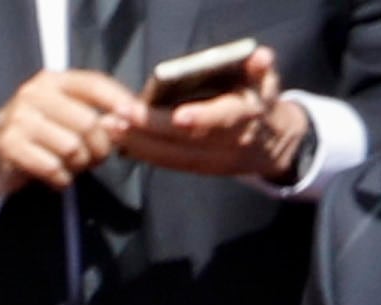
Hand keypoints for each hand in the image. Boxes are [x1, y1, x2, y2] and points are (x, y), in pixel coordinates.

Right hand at [0, 67, 142, 202]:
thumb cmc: (35, 134)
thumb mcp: (64, 116)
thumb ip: (95, 116)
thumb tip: (126, 122)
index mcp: (52, 80)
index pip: (94, 83)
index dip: (120, 101)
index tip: (138, 119)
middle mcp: (34, 94)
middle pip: (87, 122)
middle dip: (100, 146)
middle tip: (97, 158)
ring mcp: (19, 120)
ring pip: (72, 147)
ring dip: (81, 165)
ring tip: (74, 167)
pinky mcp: (10, 147)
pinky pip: (53, 167)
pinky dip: (62, 179)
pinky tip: (58, 179)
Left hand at [116, 47, 310, 183]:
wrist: (270, 144)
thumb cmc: (259, 100)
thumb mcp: (266, 82)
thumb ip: (260, 69)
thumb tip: (260, 58)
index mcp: (246, 117)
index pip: (223, 119)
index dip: (202, 118)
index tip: (179, 116)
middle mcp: (227, 143)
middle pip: (186, 140)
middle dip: (151, 129)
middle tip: (120, 115)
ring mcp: (210, 161)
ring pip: (171, 156)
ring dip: (137, 143)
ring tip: (110, 127)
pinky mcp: (196, 170)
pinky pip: (166, 163)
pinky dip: (142, 152)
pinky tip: (118, 140)